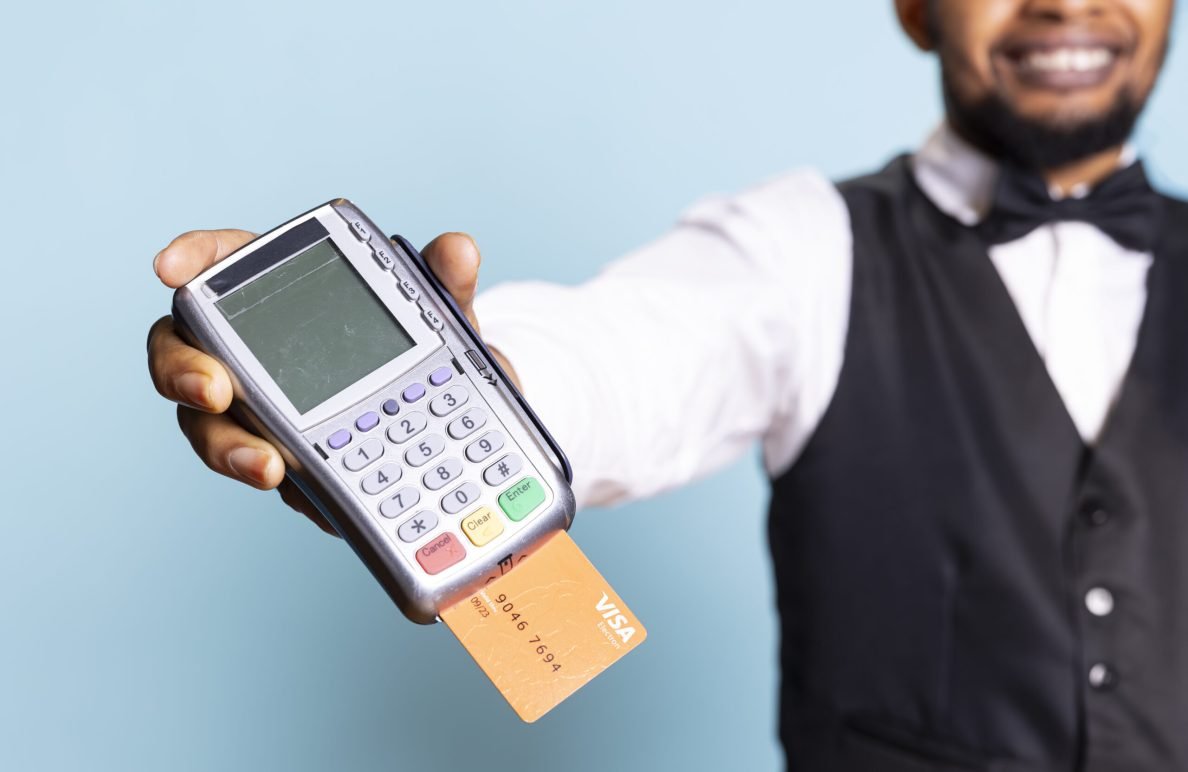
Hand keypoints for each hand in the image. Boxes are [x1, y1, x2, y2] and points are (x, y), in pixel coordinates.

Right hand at [147, 228, 511, 534]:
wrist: (451, 424)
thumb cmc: (427, 352)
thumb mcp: (441, 317)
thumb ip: (444, 280)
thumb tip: (458, 249)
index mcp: (286, 294)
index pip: (225, 262)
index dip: (192, 257)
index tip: (170, 266)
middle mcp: (255, 352)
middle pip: (183, 354)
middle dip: (184, 370)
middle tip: (216, 390)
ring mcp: (260, 413)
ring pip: (209, 429)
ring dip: (228, 449)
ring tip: (269, 466)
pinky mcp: (285, 463)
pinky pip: (269, 476)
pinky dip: (288, 489)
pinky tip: (316, 499)